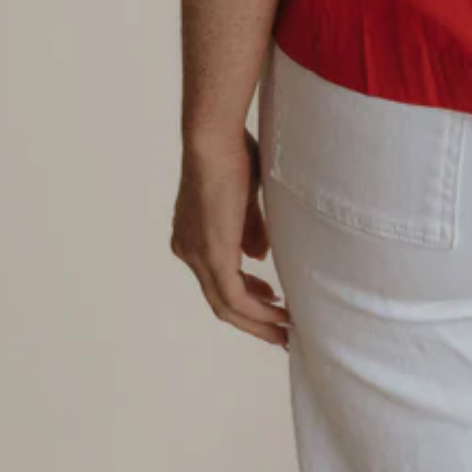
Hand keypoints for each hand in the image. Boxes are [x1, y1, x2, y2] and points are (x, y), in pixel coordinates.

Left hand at [170, 129, 291, 345]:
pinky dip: (257, 310)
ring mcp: (196, 256)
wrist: (213, 140)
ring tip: (284, 330)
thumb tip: (257, 258)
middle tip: (280, 330)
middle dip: (252, 318)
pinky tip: (279, 314)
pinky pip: (234, 297)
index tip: (271, 297)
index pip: (217, 277)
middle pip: (219, 300)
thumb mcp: (244, 198)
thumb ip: (250, 229)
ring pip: (225, 305)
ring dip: (257, 321)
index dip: (246, 292)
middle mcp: (187, 251)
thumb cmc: (232, 153)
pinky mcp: (213, 255)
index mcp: (191, 236)